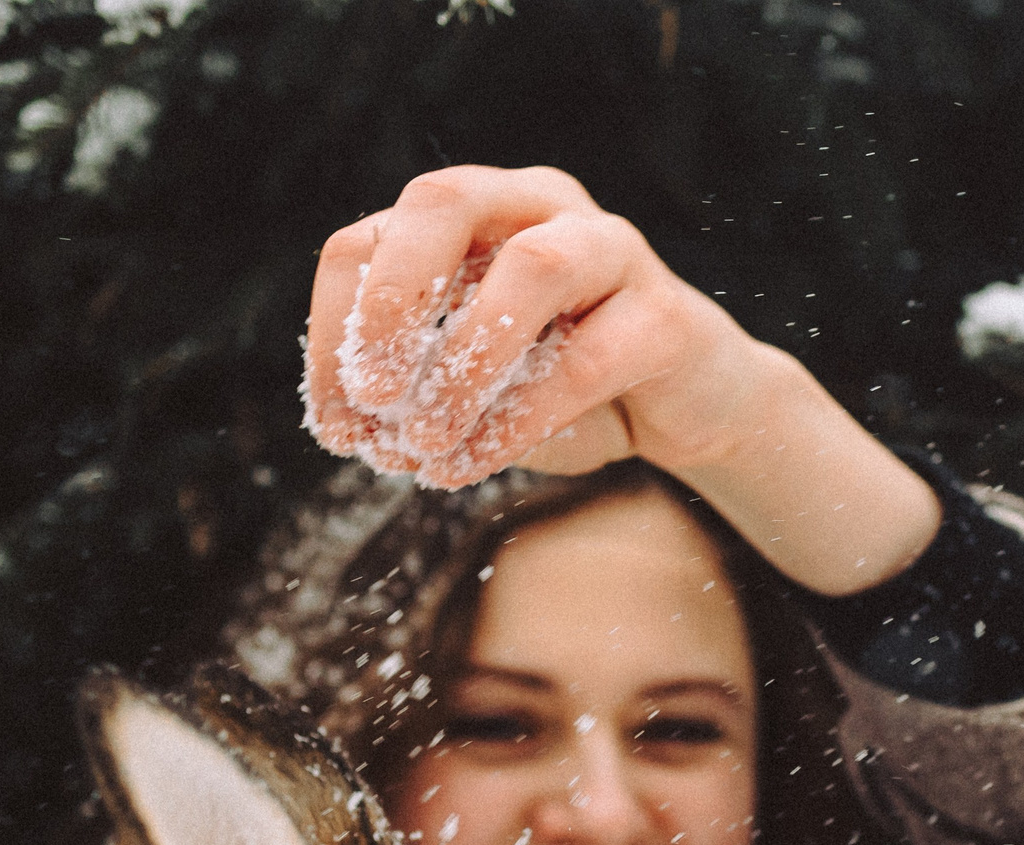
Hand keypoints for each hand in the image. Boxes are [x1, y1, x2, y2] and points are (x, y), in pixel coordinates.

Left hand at [305, 166, 938, 593]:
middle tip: (374, 396)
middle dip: (393, 300)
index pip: (370, 242)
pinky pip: (589, 359)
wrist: (688, 413)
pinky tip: (480, 462)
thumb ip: (415, 394)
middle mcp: (537, 205)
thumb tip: (356, 430)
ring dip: (465, 363)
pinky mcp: (667, 315)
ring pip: (529, 270)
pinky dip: (522, 417)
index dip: (335, 333)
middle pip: (443, 203)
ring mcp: (610, 247)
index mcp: (472, 213)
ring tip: (427, 443)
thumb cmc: (564, 390)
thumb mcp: (472, 388)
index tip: (337, 430)